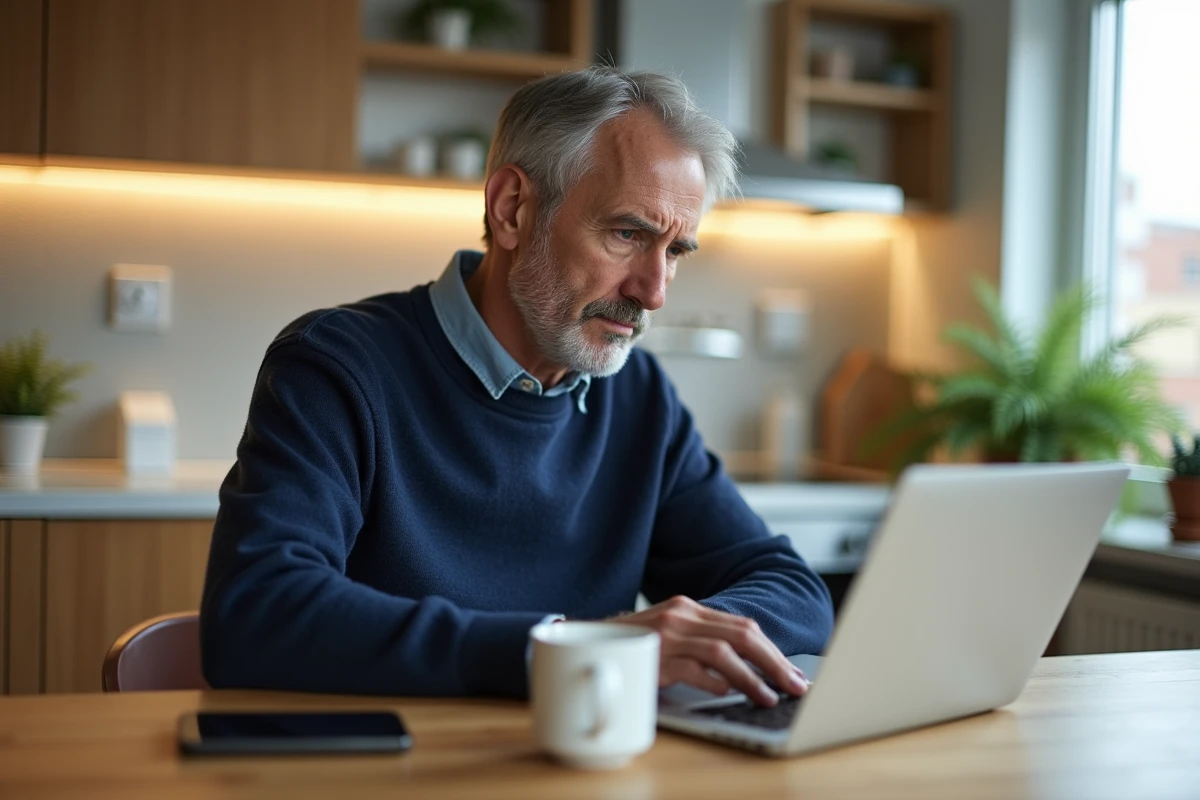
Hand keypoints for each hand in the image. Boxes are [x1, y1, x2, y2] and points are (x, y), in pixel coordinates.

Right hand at [614, 596, 808, 706]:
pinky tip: (727, 693)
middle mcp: (680, 616)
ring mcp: (666, 635)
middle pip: (742, 634)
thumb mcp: (670, 637)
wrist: (581, 642)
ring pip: (723, 651)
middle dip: (775, 662)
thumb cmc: (631, 646)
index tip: (793, 673)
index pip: (742, 626)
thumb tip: (747, 670)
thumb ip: (701, 644)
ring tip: (769, 697)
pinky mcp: (652, 655)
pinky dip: (713, 680)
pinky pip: (691, 667)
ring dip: (752, 676)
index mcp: (688, 609)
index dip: (773, 651)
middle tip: (796, 685)